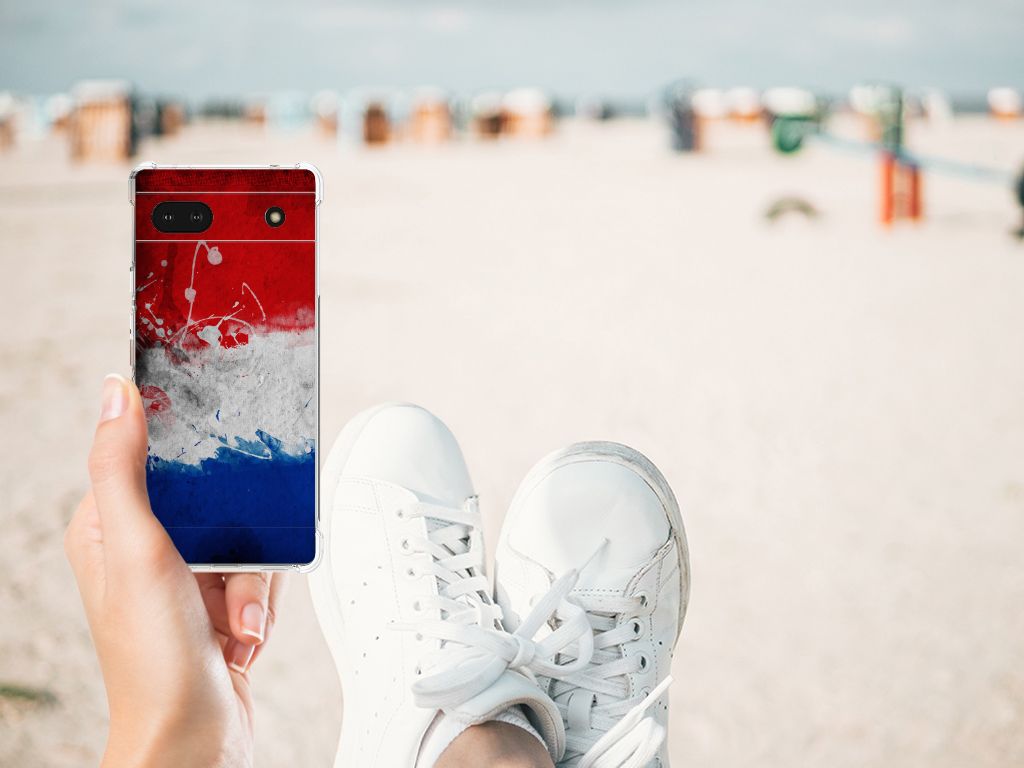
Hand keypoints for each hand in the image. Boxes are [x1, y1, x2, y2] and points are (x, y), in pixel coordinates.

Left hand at [65, 374, 284, 767]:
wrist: (195, 739)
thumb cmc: (154, 659)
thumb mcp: (137, 549)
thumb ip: (121, 468)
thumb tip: (115, 392)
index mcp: (108, 527)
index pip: (150, 457)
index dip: (190, 456)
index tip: (219, 457)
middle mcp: (145, 549)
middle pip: (215, 498)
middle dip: (237, 542)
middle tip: (228, 574)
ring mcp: (183, 578)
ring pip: (246, 536)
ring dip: (252, 582)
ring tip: (236, 619)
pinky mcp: (217, 602)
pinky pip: (260, 574)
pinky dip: (261, 604)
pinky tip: (243, 634)